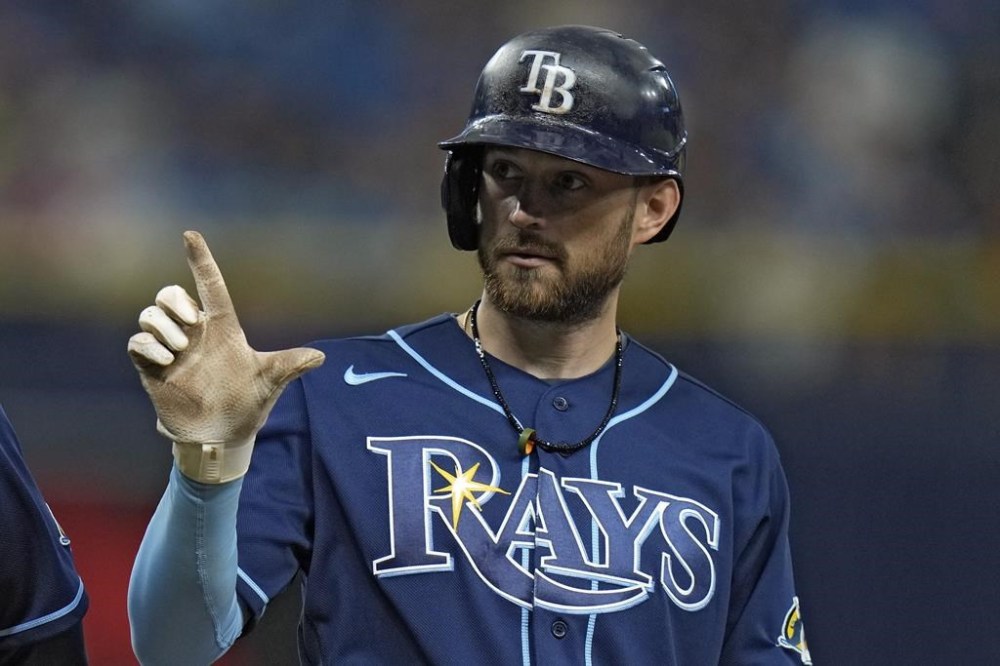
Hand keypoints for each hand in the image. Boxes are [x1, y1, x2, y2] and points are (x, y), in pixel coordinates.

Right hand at [127, 230, 324, 482]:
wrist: (220, 437)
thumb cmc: (246, 404)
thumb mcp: (269, 382)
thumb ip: (289, 366)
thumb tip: (321, 356)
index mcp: (223, 328)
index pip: (211, 286)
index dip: (201, 261)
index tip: (191, 235)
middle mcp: (195, 333)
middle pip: (170, 294)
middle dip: (174, 300)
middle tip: (191, 321)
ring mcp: (172, 350)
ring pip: (150, 314)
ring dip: (163, 326)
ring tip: (180, 351)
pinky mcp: (152, 367)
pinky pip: (138, 341)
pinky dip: (148, 346)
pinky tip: (166, 363)